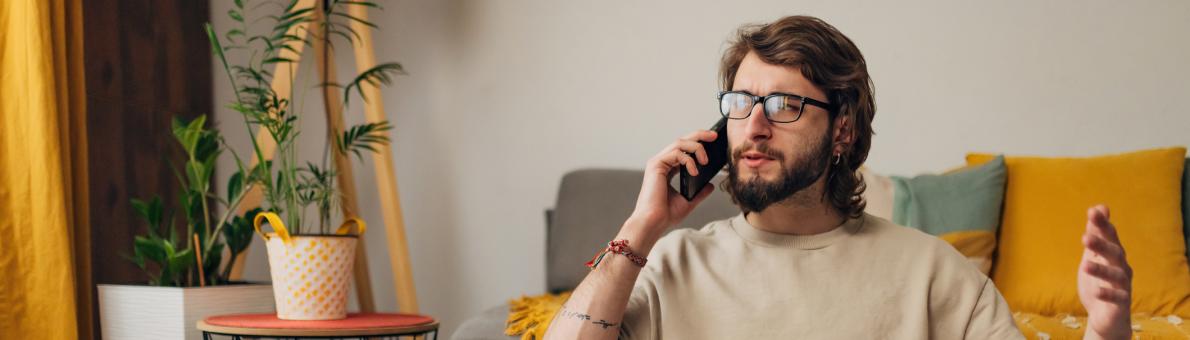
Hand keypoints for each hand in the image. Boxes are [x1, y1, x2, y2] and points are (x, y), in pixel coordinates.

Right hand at [620, 130, 718, 246]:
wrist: (654, 223)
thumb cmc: (666, 215)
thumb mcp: (688, 201)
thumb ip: (699, 192)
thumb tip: (711, 185)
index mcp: (667, 170)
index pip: (683, 150)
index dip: (698, 144)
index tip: (713, 142)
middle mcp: (661, 164)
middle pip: (681, 141)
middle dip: (699, 135)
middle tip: (714, 136)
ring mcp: (658, 163)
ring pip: (679, 143)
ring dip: (696, 147)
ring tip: (706, 160)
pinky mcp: (656, 165)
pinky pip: (676, 153)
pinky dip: (688, 160)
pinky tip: (695, 172)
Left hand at [1077, 205, 1132, 339]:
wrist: (1106, 315)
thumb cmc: (1099, 281)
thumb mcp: (1093, 256)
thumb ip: (1096, 234)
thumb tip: (1098, 208)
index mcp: (1114, 255)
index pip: (1110, 236)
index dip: (1103, 224)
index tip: (1094, 211)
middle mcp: (1121, 267)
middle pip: (1114, 253)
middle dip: (1102, 244)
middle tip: (1085, 236)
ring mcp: (1122, 286)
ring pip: (1115, 275)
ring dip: (1101, 269)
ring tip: (1085, 264)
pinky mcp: (1120, 303)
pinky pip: (1117, 297)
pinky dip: (1107, 293)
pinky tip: (1096, 290)